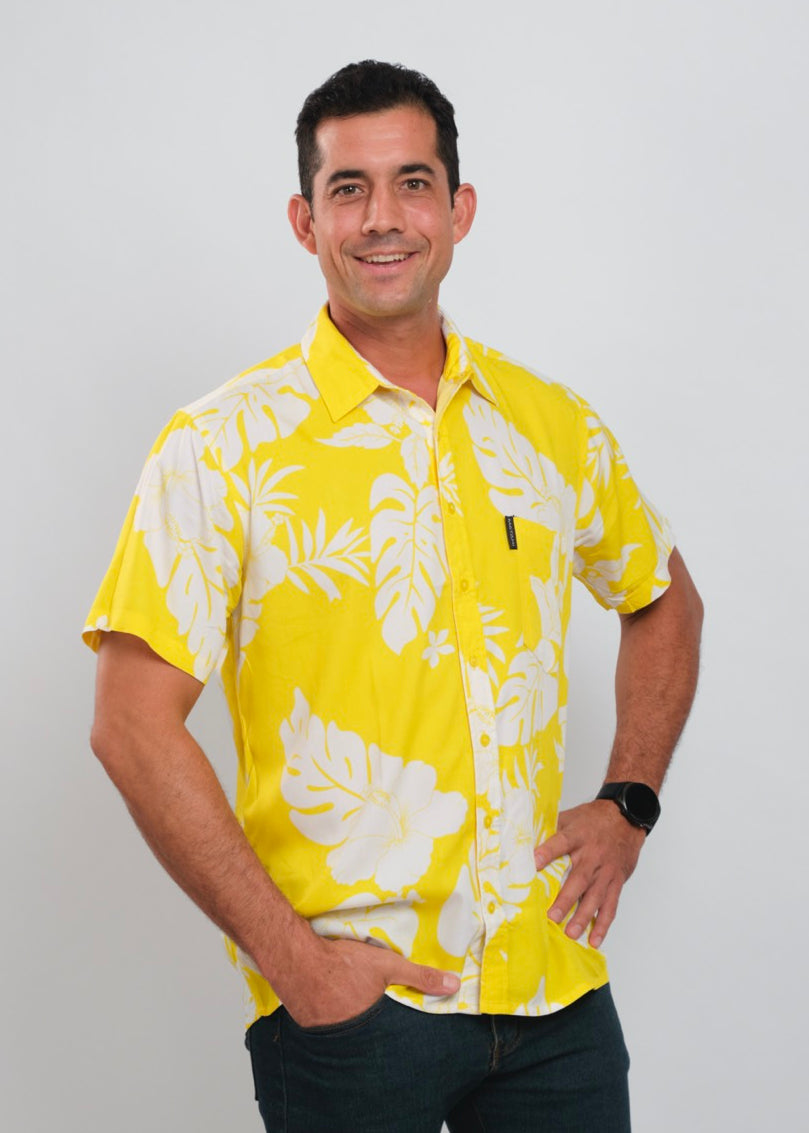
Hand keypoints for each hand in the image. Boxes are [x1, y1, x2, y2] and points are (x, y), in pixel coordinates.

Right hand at [281, 936, 459, 1028]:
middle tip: (370, 1017)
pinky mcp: (308, 1026)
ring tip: (349, 1008)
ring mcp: (327, 1035)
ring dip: (348, 1022)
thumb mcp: (388, 966)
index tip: (398, 1032)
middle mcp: (350, 1036)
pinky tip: (328, 1003)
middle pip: (366, 1037)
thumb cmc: (344, 963)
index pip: (391, 1038)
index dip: (394, 1034)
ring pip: (344, 1032)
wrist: (297, 960)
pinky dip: (328, 1017)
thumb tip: (454, 985)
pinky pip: (324, 1026)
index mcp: (372, 1025)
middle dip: (372, 1031)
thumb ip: (420, 977)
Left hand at [533, 800, 645, 948]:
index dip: (547, 853)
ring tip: (570, 933)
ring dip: (583, 917)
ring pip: (595, 896)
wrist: (627, 818)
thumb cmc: (594, 819)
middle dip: (566, 899)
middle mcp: (593, 854)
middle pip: (579, 878)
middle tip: (552, 917)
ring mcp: (606, 870)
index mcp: (578, 835)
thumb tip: (526, 840)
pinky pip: (611, 905)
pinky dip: (603, 924)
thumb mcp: (572, 817)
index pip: (561, 842)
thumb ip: (552, 829)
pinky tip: (594, 940)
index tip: (533, 864)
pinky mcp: (617, 881)